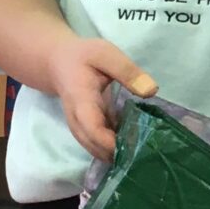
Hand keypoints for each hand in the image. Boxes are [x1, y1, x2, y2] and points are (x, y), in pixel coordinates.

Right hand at [47, 36, 157, 160]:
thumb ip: (127, 71)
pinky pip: (98, 146)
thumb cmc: (83, 57)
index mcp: (81, 100)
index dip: (110, 142)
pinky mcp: (87, 129)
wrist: (58, 63)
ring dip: (116, 154)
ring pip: (95, 150)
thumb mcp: (106, 54)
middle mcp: (77, 119)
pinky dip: (114, 149)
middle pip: (93, 146)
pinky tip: (134, 146)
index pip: (92, 128)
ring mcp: (80, 127)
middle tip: (145, 152)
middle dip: (117, 153)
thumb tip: (151, 91)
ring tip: (142, 151)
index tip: (134, 144)